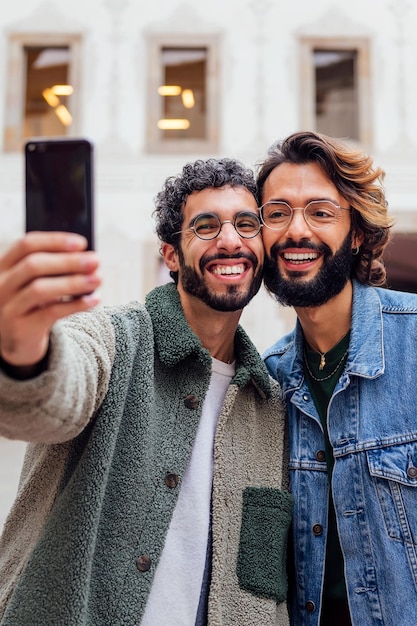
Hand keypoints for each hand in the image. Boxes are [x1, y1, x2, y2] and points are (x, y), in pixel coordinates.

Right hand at [0, 232, 100, 367]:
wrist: (17, 341)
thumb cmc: (32, 304)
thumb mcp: (35, 282)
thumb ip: (53, 269)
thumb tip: (87, 258)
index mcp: (3, 266)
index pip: (26, 245)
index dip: (55, 241)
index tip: (82, 243)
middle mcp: (0, 284)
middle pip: (33, 265)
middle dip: (68, 261)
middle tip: (95, 261)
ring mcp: (7, 307)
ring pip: (40, 289)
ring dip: (73, 282)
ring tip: (97, 279)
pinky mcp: (21, 328)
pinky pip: (51, 313)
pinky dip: (76, 305)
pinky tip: (94, 300)